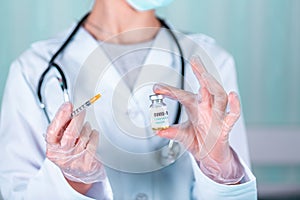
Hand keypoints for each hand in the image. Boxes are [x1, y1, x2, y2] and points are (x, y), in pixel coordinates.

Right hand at [46, 103, 104, 186]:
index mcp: (52, 149)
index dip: (60, 116)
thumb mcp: (60, 142)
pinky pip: (93, 142)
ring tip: (86, 128)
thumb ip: (62, 127)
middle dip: (77, 118)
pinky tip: (92, 134)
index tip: (68, 105)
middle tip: (82, 110)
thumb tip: (69, 109)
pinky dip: (94, 135)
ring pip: (83, 136)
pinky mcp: (87, 163)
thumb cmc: (68, 153)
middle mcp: (61, 156)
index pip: (52, 131)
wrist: (78, 174)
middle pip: (70, 133)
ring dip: (86, 128)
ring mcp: (75, 161)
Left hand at [153, 56, 243, 183]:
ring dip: (213, 85)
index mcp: (195, 106)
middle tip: (194, 60)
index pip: (182, 94)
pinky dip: (234, 105)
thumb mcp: (182, 136)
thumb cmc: (198, 140)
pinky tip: (232, 95)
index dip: (169, 91)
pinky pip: (232, 114)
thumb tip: (158, 130)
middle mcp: (206, 107)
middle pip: (206, 85)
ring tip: (205, 76)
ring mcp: (217, 114)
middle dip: (201, 72)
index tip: (156, 87)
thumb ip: (172, 132)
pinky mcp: (226, 125)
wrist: (210, 156)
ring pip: (219, 95)